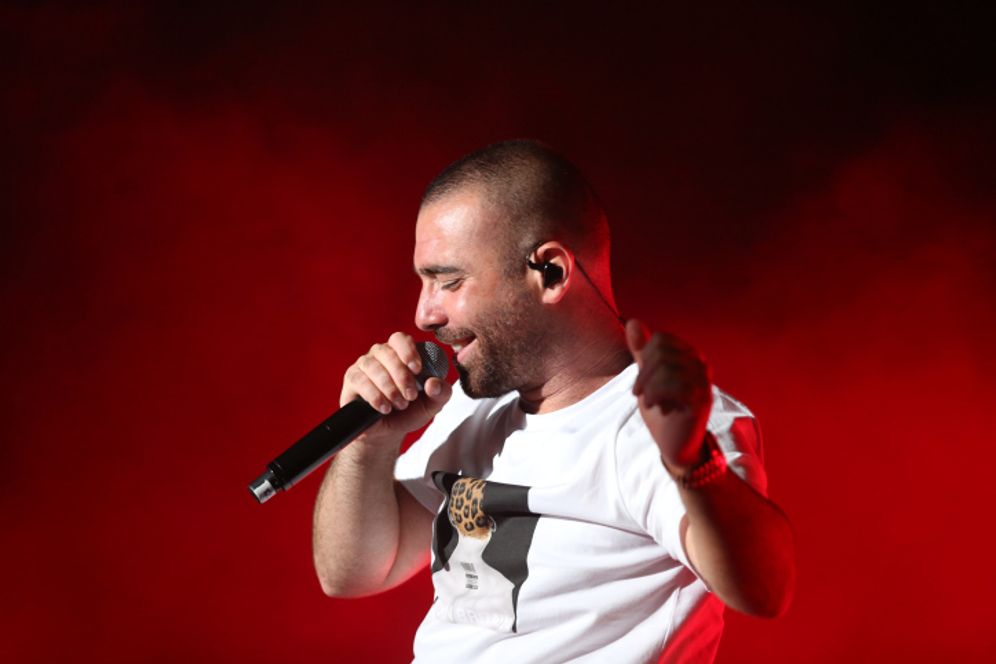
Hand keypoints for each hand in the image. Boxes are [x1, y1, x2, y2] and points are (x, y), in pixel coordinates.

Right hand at [341, 332, 451, 439]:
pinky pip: (360, 380)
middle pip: (387, 352)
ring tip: (399, 405)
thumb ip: (441, 393)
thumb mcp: (431, 405)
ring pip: (372, 366)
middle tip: (411, 396)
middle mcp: (380, 354)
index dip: (408, 351)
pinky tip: (384, 408)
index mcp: (401, 353)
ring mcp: (364, 365)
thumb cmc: (409, 412)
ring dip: (389, 387)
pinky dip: (375, 395)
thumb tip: (434, 383)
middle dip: (402, 376)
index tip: (417, 369)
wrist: (387, 433)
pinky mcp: (352, 379)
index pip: (400, 339)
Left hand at [625, 319, 712, 470]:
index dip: (644, 358)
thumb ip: (641, 351)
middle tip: (640, 395)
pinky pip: (676, 385)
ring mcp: (703, 380)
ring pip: (667, 368)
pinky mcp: (703, 399)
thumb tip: (632, 322)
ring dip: (650, 389)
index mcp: (687, 354)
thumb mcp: (647, 377)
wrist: (675, 443)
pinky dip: (659, 397)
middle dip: (644, 375)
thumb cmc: (663, 408)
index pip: (661, 339)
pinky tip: (661, 408)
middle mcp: (700, 363)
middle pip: (662, 353)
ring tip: (651, 403)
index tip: (639, 383)